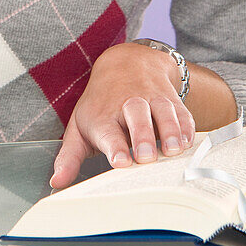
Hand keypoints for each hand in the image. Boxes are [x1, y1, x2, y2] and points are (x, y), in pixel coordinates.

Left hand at [50, 41, 196, 188]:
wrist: (126, 63)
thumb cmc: (101, 105)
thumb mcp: (79, 126)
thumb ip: (69, 156)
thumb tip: (57, 182)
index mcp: (102, 116)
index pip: (108, 131)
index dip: (114, 146)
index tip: (120, 161)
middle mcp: (128, 103)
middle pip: (136, 117)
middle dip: (142, 136)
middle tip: (146, 157)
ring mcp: (152, 98)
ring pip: (163, 111)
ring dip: (170, 130)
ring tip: (173, 150)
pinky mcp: (171, 98)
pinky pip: (182, 111)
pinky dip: (187, 127)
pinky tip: (188, 142)